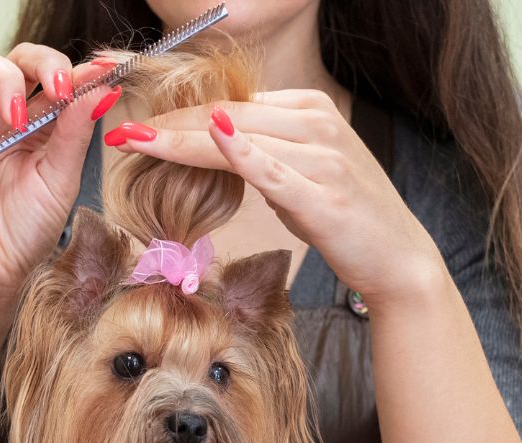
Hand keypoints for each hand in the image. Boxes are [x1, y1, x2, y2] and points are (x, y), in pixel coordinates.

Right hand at [0, 46, 120, 310]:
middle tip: (59, 88)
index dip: (76, 69)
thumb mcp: (59, 180)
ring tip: (18, 119)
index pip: (53, 76)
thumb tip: (102, 85)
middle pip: (17, 58)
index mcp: (38, 125)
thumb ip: (74, 130)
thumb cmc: (24, 233)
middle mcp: (0, 117)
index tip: (101, 72)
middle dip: (42, 62)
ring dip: (4, 78)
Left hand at [106, 89, 445, 307]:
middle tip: (123, 131)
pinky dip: (240, 152)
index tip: (140, 124)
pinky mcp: (323, 196)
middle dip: (169, 123)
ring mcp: (322, 158)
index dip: (181, 113)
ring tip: (137, 141)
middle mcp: (317, 124)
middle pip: (227, 114)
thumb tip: (217, 143)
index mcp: (310, 109)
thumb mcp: (302, 171)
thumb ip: (265, 149)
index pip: (232, 104)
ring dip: (181, 139)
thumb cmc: (345, 217)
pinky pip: (273, 169)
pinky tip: (210, 136)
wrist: (398, 259)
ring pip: (237, 138)